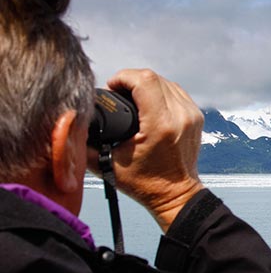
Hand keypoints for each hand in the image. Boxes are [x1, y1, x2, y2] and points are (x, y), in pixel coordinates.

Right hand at [88, 69, 204, 231]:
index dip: (123, 77)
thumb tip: (73, 124)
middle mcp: (179, 116)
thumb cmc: (147, 184)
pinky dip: (161, 92)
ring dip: (147, 85)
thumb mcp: (109, 165)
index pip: (144, 81)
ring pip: (166, 82)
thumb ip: (87, 144)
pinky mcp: (196, 117)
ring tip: (132, 97)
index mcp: (160, 125)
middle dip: (132, 81)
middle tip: (119, 94)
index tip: (112, 87)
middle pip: (154, 78)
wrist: (176, 195)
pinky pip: (177, 92)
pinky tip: (149, 102)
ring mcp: (191, 115)